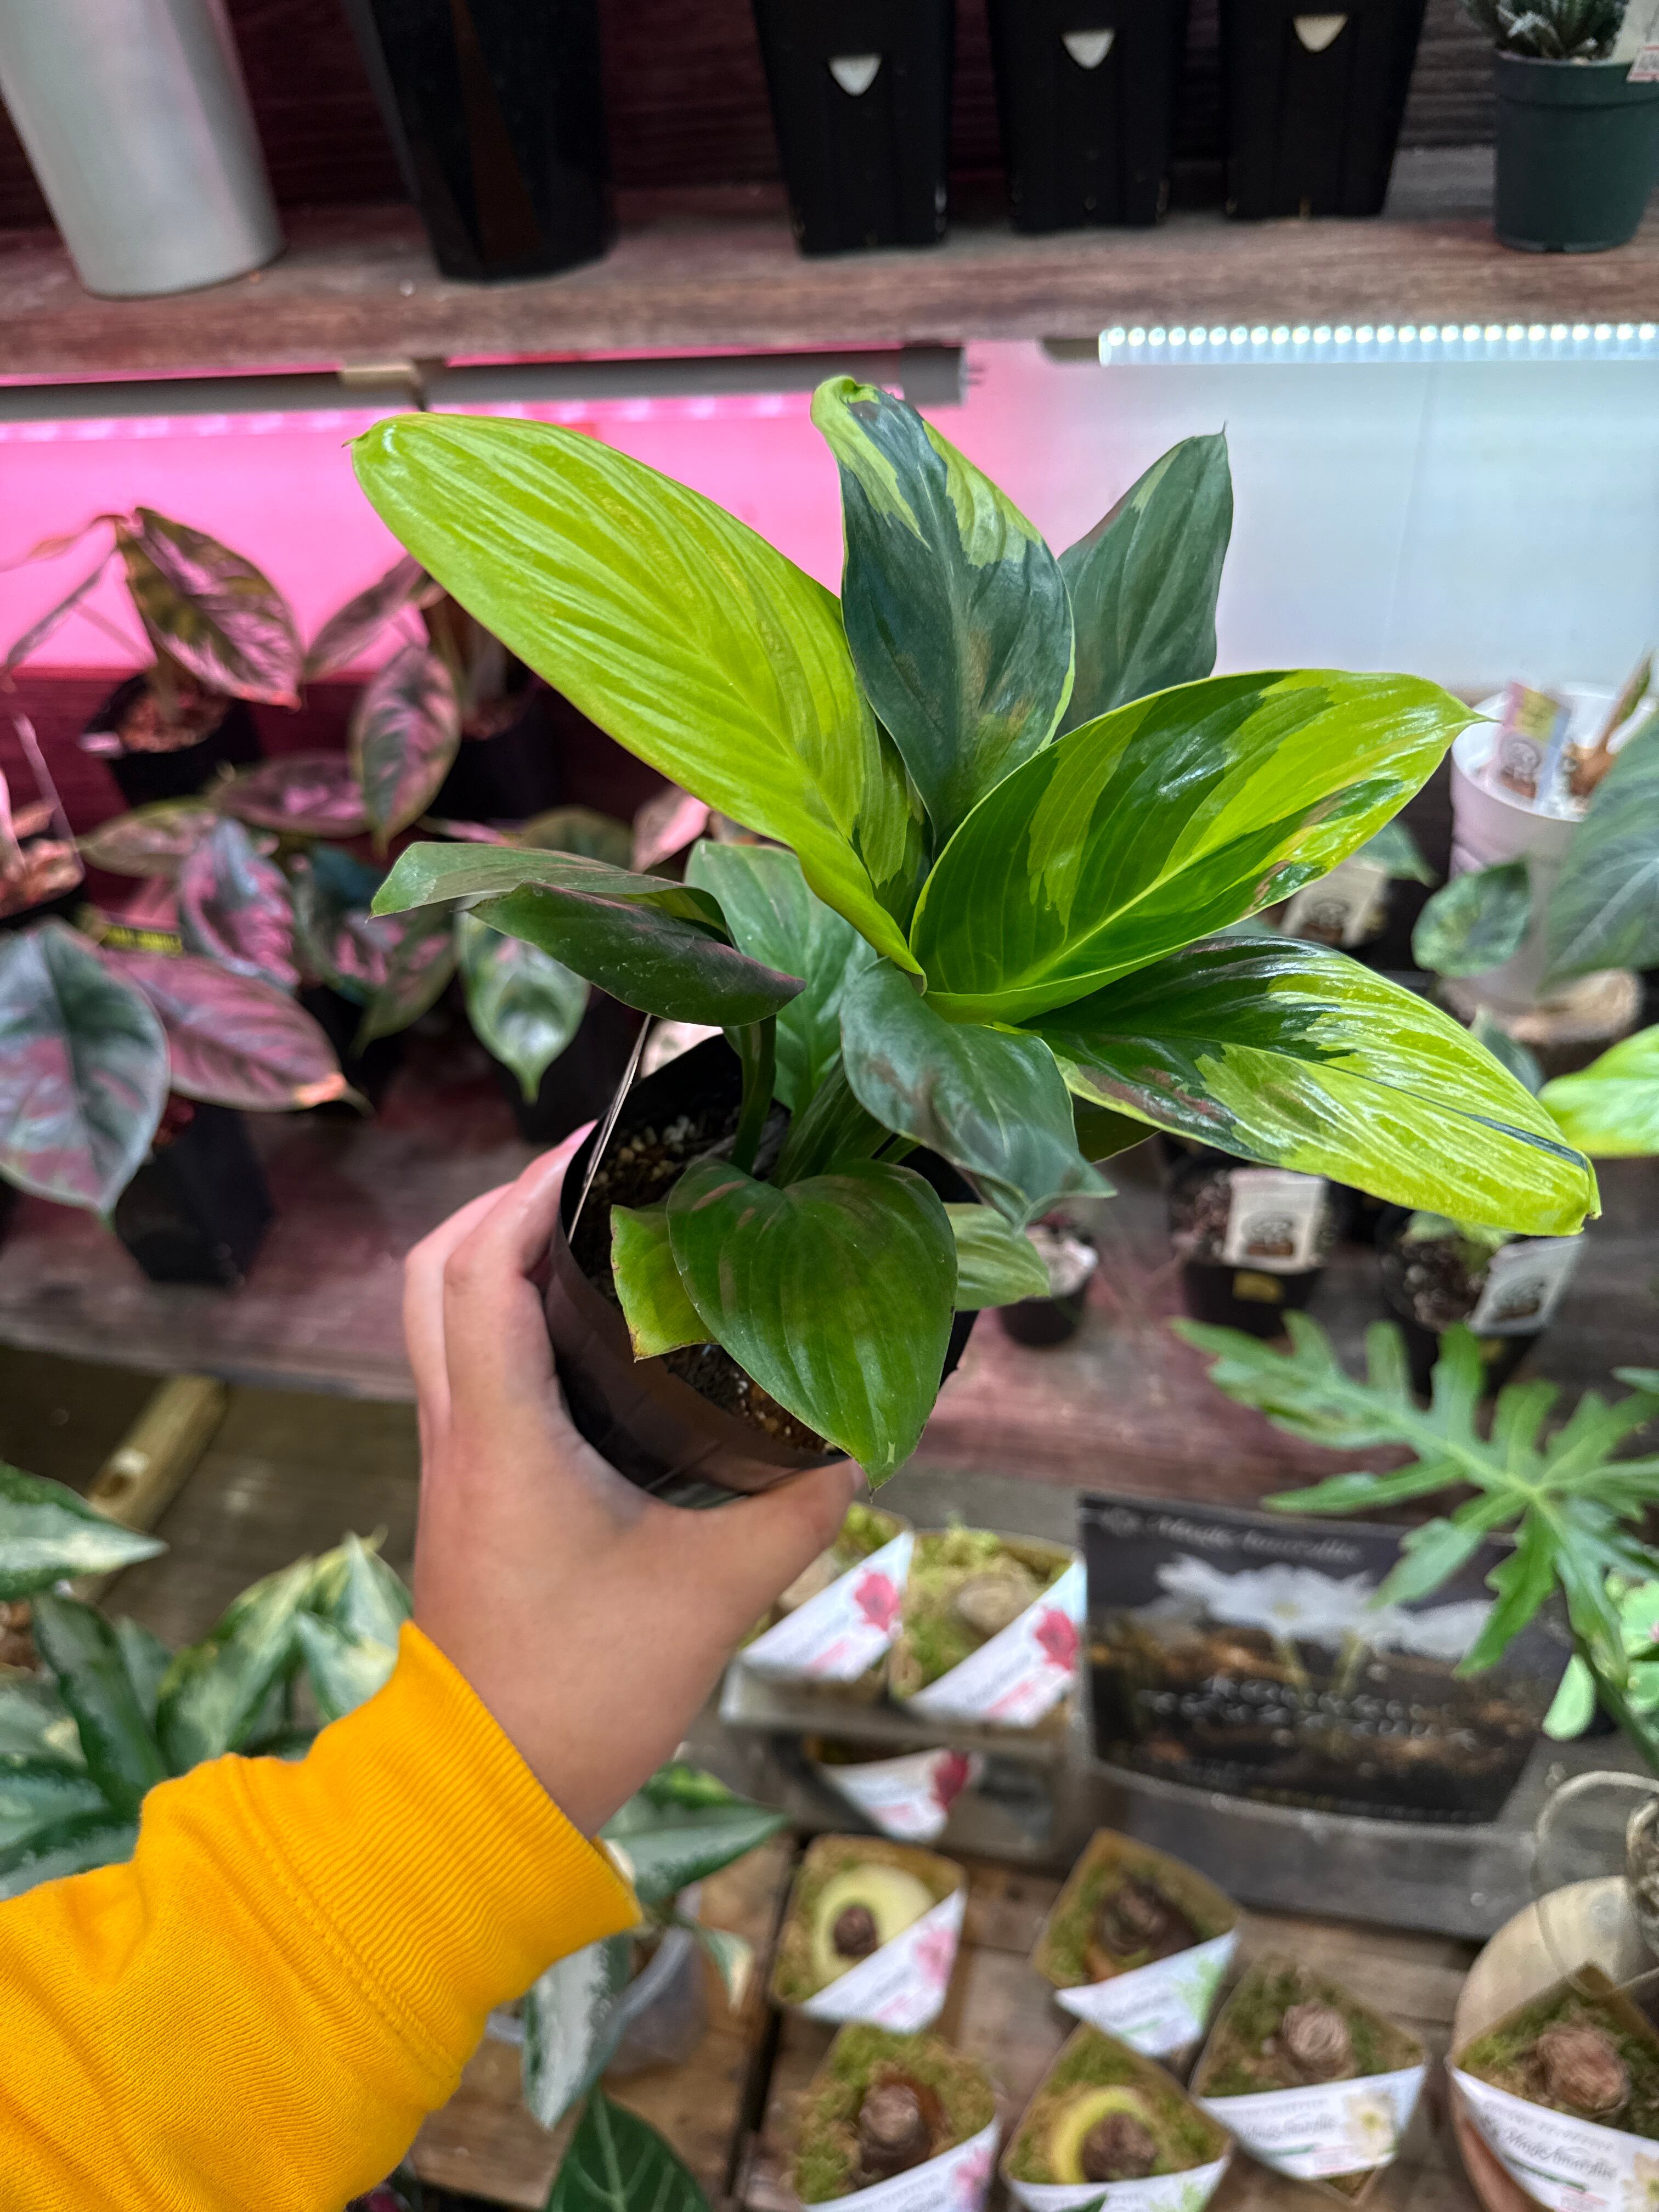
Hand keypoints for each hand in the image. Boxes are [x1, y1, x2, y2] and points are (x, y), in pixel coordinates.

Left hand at [403, 1130, 861, 1834]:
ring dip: (502, 1257)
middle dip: (504, 1201)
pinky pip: (471, 1369)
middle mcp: (460, 1431)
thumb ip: (795, 1510)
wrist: (488, 1794)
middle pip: (436, 1272)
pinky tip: (601, 1337)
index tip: (603, 1143)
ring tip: (605, 1237)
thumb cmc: (584, 1691)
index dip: (527, 1187)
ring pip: (443, 1319)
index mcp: (500, 1434)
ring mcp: (456, 1462)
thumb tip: (858, 1445)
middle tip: (601, 1179)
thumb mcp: (714, 1595)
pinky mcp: (470, 1492)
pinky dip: (512, 1319)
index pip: (478, 1269)